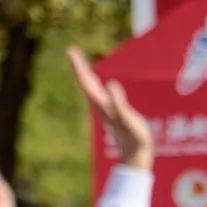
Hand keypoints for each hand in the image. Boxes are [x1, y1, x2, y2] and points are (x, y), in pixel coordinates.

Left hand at [67, 46, 152, 169]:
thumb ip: (118, 102)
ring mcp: (106, 111)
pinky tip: (100, 84)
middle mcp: (100, 106)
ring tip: (81, 64)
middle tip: (72, 51)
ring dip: (87, 76)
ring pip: (92, 90)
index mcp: (102, 104)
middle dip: (80, 67)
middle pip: (87, 83)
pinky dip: (98, 86)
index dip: (80, 66)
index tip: (71, 50)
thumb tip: (110, 83)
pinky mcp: (113, 114)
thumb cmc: (134, 137)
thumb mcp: (128, 118)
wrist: (135, 156)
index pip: (87, 82)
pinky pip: (101, 96)